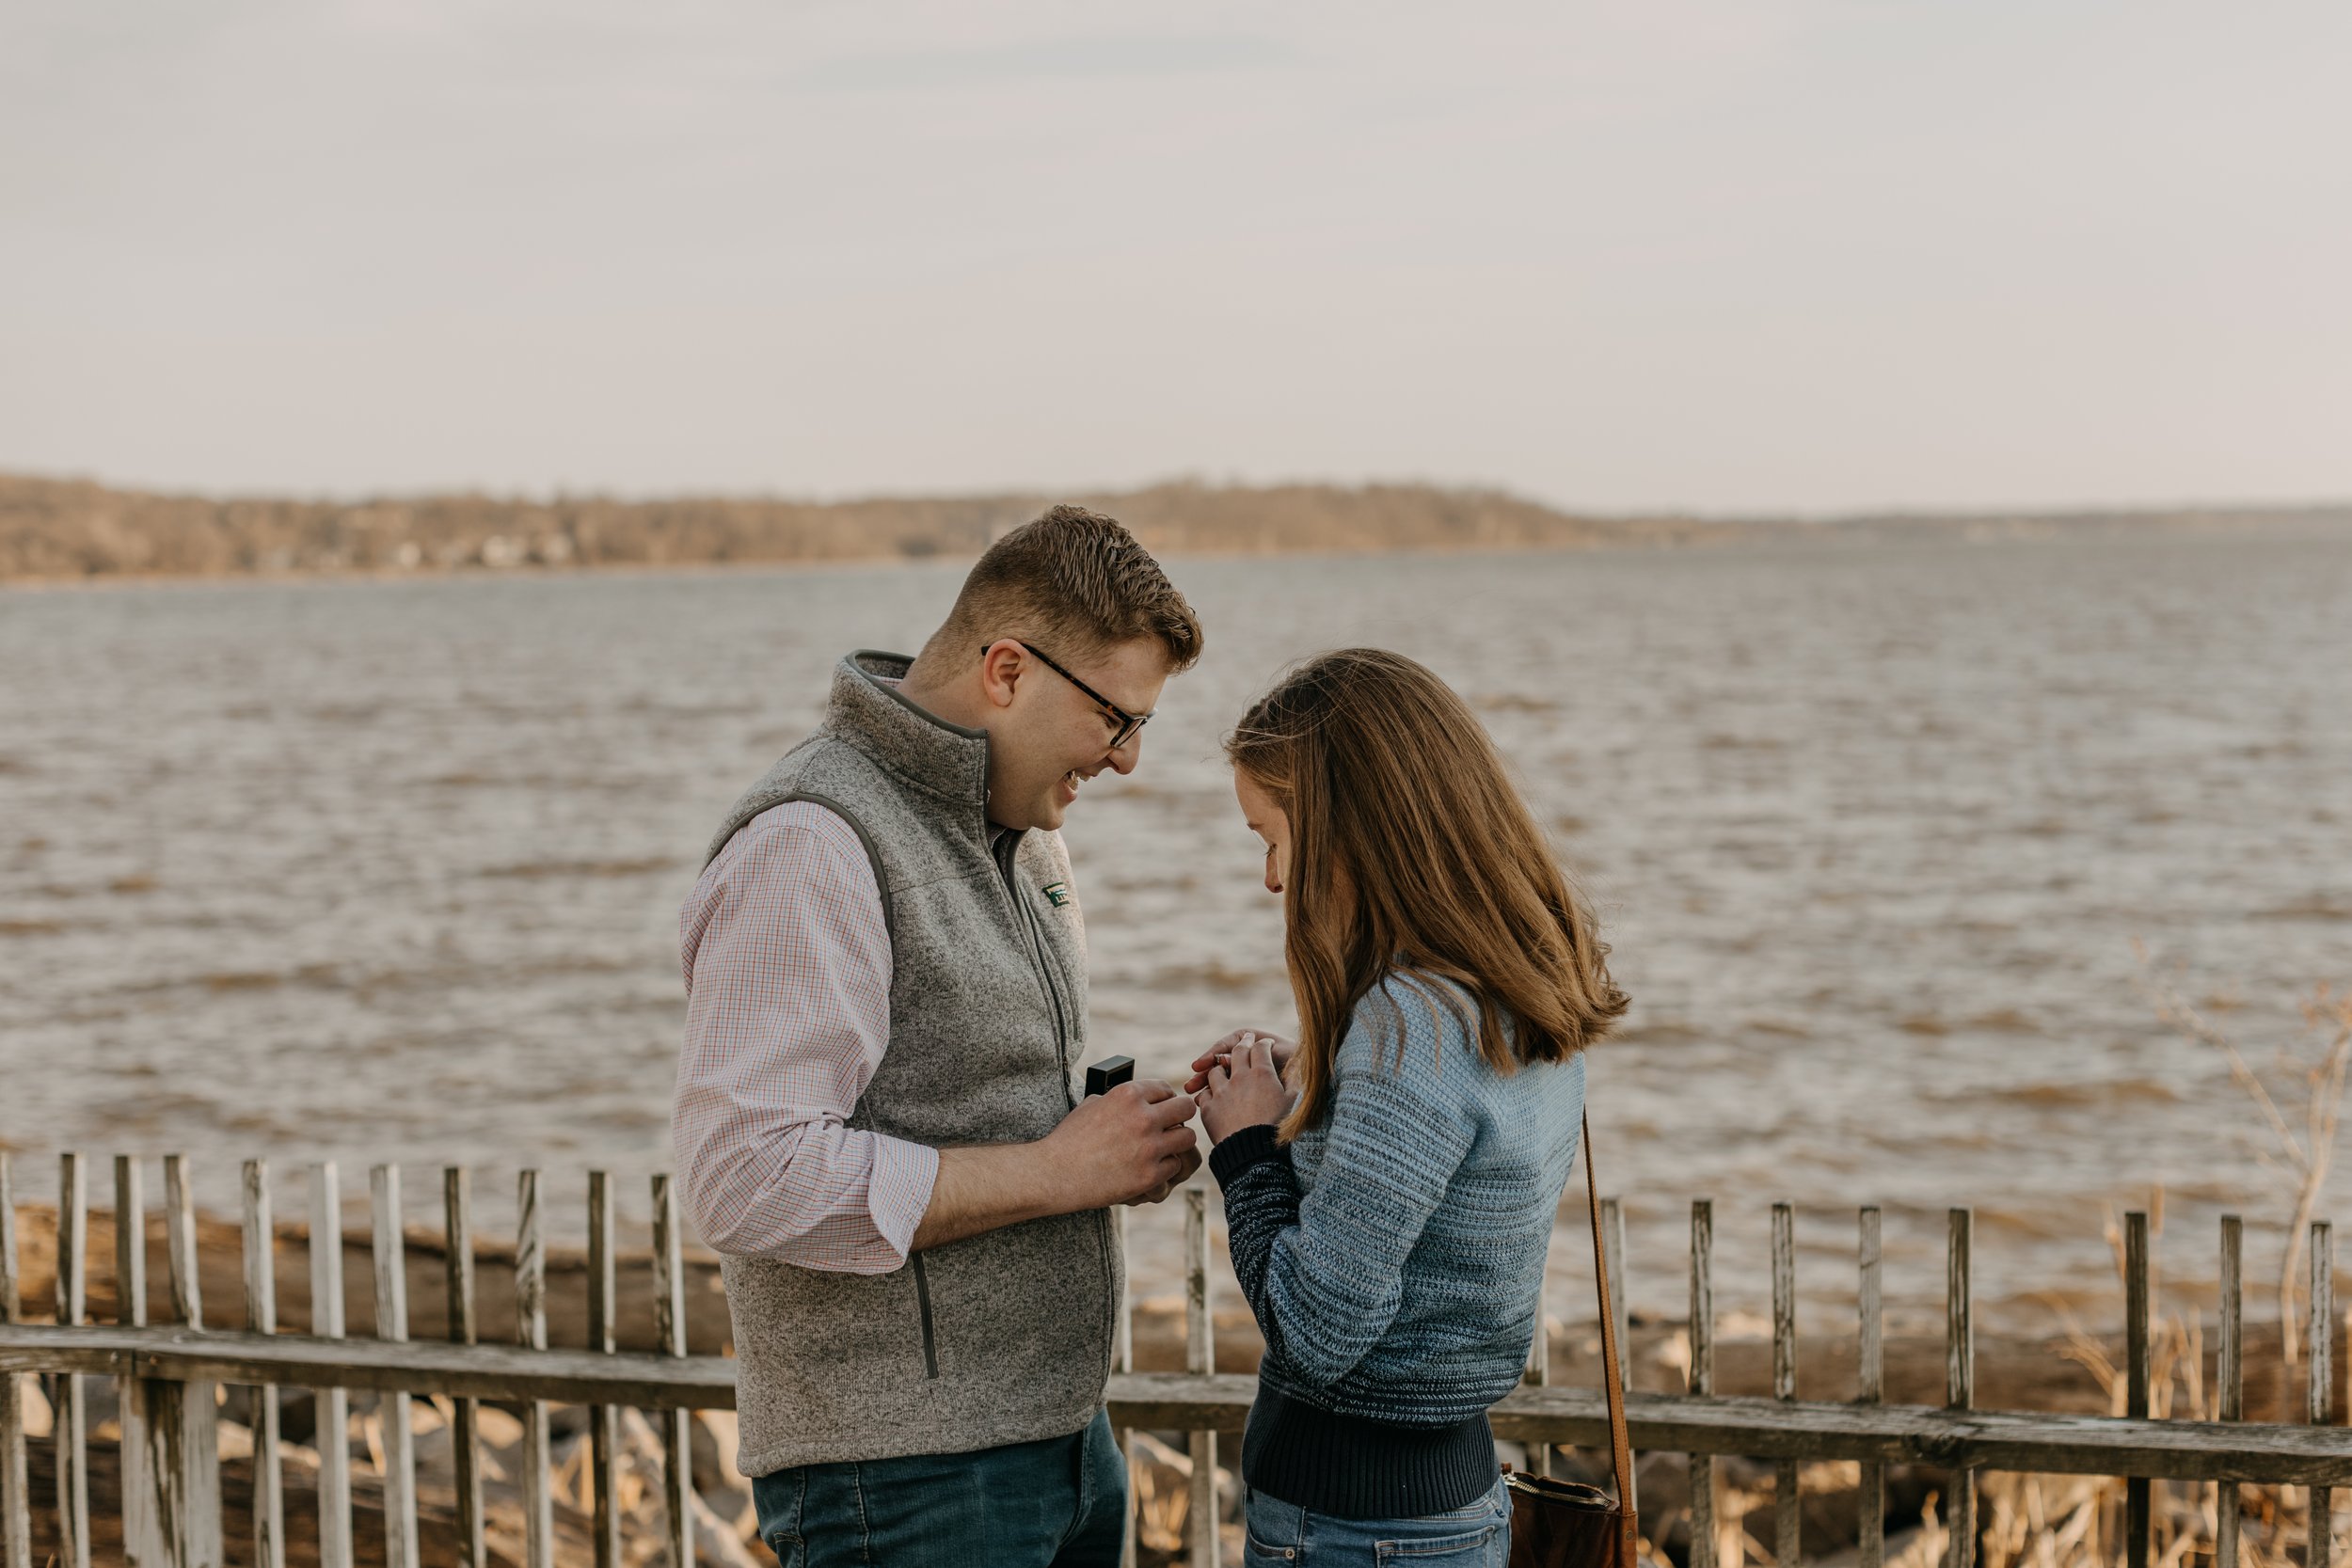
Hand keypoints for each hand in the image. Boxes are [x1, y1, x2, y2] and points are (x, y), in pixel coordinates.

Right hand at [1040, 1079, 1200, 1208]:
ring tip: (1165, 1147)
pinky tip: (1152, 1167)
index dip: (1164, 1100)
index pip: (1166, 1089)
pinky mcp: (1149, 1174)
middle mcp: (1143, 1117)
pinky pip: (1175, 1165)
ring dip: (1177, 1142)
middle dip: (1178, 1117)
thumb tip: (1136, 1098)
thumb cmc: (1069, 1139)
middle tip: (1169, 1127)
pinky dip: (1166, 1167)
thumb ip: (1118, 1098)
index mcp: (1128, 1094)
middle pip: (1185, 1108)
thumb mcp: (1092, 1104)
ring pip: (1187, 1137)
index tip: (1161, 1109)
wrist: (1055, 1173)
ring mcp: (1149, 1147)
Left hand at [1194, 1033, 1295, 1143]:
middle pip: (1238, 1051)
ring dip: (1220, 1068)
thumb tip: (1300, 1071)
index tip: (1265, 1044)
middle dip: (1243, 1043)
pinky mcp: (1208, 1108)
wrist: (1255, 1156)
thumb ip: (1295, 1084)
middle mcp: (1240, 1078)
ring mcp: (1221, 1092)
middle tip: (1247, 1042)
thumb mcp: (1295, 1104)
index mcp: (1263, 1074)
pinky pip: (1203, 1094)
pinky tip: (1212, 1097)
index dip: (1264, 1044)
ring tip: (1224, 1071)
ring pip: (1215, 1071)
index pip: (1261, 1048)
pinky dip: (1208, 1093)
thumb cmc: (1279, 1130)